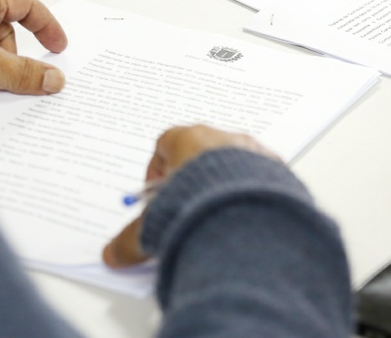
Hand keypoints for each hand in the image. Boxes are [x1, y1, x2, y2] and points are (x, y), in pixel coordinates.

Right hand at [102, 125, 280, 267]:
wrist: (248, 216)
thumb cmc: (198, 207)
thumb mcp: (153, 225)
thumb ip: (130, 238)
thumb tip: (113, 254)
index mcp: (189, 138)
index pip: (165, 143)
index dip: (157, 170)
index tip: (157, 195)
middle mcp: (223, 137)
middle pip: (201, 153)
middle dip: (192, 179)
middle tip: (186, 209)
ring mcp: (253, 150)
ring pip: (233, 163)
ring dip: (223, 185)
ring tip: (215, 217)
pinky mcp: (277, 168)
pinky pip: (259, 176)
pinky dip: (249, 194)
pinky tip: (242, 218)